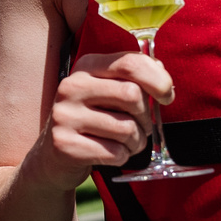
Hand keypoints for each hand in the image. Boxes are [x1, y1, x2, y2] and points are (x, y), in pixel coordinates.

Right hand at [25, 48, 173, 192]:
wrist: (52, 158)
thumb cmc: (91, 121)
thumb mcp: (107, 93)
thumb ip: (133, 80)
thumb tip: (162, 77)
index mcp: (86, 67)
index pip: (130, 63)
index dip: (158, 79)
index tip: (167, 96)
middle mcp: (72, 86)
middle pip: (132, 95)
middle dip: (145, 118)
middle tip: (139, 127)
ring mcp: (65, 115)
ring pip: (126, 128)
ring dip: (135, 142)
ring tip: (124, 143)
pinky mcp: (65, 145)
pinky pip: (114, 153)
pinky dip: (121, 157)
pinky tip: (109, 154)